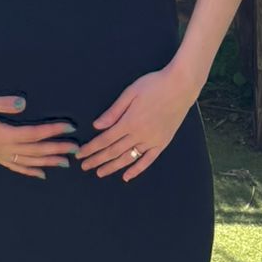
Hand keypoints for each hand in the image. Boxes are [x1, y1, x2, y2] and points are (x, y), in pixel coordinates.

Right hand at [0, 94, 78, 179]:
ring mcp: (1, 155)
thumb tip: (23, 103)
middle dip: (57, 149)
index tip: (69, 127)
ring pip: (29, 161)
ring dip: (49, 162)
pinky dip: (30, 171)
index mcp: (4, 134)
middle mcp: (5, 148)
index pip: (34, 133)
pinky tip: (42, 174)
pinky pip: (16, 167)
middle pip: (36, 150)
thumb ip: (4, 103)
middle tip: (76, 148)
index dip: (53, 131)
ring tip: (66, 162)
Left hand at [78, 64, 196, 180]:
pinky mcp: (162, 143)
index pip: (105, 139)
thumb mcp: (130, 92)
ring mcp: (152, 141)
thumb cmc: (154, 84)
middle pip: (114, 151)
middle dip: (97, 160)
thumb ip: (113, 111)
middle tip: (84, 167)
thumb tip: (97, 126)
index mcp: (129, 122)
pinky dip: (136, 170)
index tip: (80, 154)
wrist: (181, 86)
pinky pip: (147, 160)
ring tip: (100, 173)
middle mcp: (140, 135)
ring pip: (128, 158)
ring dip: (112, 167)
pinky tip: (127, 177)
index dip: (91, 148)